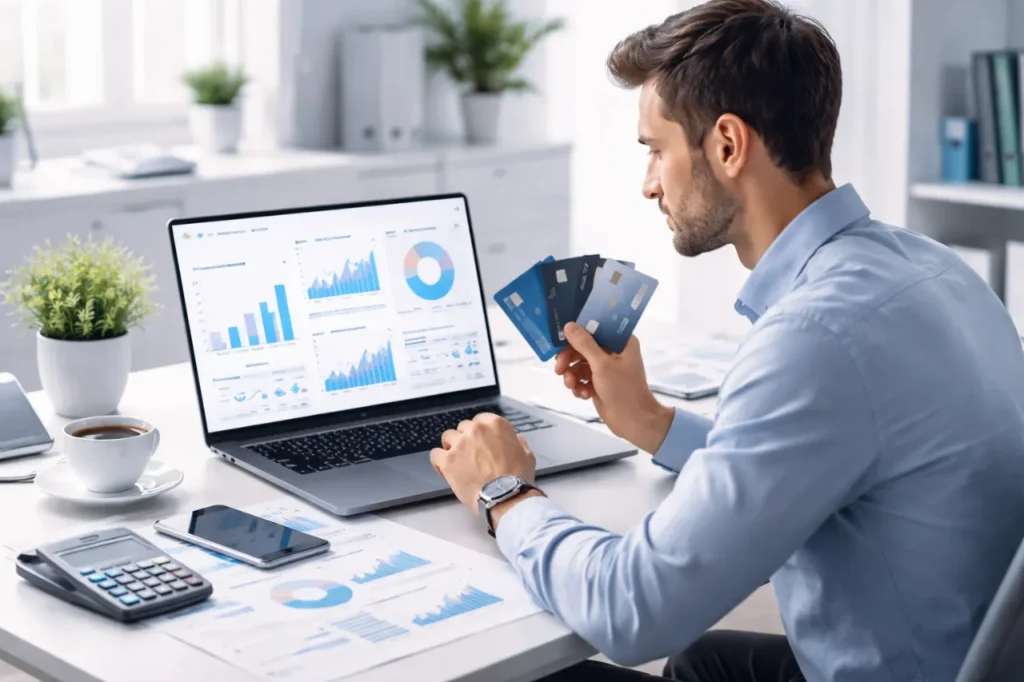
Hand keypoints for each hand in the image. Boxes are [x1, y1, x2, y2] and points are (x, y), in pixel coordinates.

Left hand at [430, 413, 536, 512]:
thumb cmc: (517, 478)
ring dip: (451, 447)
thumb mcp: (527, 455)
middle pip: (463, 428)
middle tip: (470, 455)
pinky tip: (444, 469)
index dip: (478, 432)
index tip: (479, 441)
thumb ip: (519, 443)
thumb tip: (517, 439)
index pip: (480, 419)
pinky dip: (438, 461)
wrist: (506, 496)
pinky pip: (435, 454)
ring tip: (457, 462)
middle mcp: (476, 430)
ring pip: (447, 437)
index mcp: (495, 425)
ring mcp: (460, 444)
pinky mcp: (448, 460)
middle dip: (465, 439)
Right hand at [554, 322, 674, 453]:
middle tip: (559, 369)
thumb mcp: (602, 365)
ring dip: (572, 375)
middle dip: (569, 359)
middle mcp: (613, 352)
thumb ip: (584, 344)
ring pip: (579, 364)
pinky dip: (579, 385)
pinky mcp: (599, 382)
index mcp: (621, 342)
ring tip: (572, 386)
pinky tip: (583, 395)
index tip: (561, 338)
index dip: (578, 332)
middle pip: (582, 347)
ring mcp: (605, 368)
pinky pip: (581, 378)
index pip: (595, 328)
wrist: (632, 421)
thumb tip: (569, 325)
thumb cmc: (623, 390)